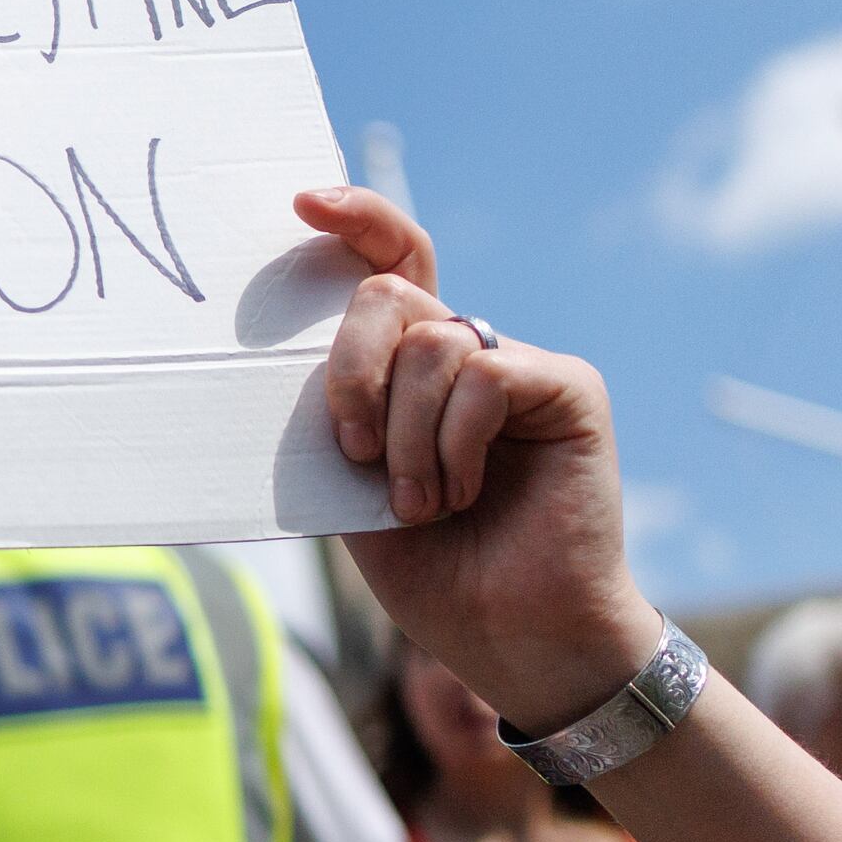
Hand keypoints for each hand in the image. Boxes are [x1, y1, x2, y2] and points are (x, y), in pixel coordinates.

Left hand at [296, 188, 663, 737]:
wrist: (515, 637)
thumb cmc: (438, 575)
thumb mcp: (355, 491)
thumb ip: (336, 420)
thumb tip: (274, 363)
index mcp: (413, 373)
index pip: (387, 268)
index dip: (355, 222)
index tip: (304, 204)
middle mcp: (469, 354)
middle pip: (386, 298)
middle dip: (349, 373)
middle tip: (358, 453)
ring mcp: (522, 366)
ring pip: (432, 344)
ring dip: (407, 438)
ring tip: (425, 504)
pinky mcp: (568, 387)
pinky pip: (484, 374)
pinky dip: (455, 441)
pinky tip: (465, 492)